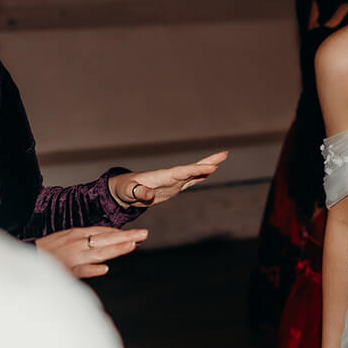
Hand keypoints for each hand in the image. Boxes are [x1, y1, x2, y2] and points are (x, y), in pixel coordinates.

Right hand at [35, 226, 147, 278]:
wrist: (26, 256)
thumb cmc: (48, 249)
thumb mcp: (67, 238)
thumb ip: (86, 240)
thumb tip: (107, 243)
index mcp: (78, 234)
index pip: (103, 232)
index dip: (121, 233)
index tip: (138, 235)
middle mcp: (77, 243)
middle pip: (106, 240)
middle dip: (126, 237)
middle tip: (144, 235)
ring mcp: (72, 257)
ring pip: (97, 253)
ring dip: (115, 249)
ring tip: (132, 246)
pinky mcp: (65, 271)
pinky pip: (80, 270)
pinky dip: (92, 270)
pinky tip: (104, 269)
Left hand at [112, 151, 228, 207]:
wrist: (123, 190)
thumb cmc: (124, 190)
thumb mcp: (129, 192)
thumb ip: (139, 192)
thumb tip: (149, 194)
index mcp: (161, 177)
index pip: (182, 172)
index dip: (196, 170)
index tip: (211, 168)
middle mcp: (169, 177)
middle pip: (191, 168)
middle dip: (207, 162)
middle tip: (224, 154)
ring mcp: (172, 182)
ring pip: (193, 173)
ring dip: (207, 166)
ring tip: (222, 159)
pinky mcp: (172, 187)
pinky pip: (189, 181)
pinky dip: (200, 176)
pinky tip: (209, 173)